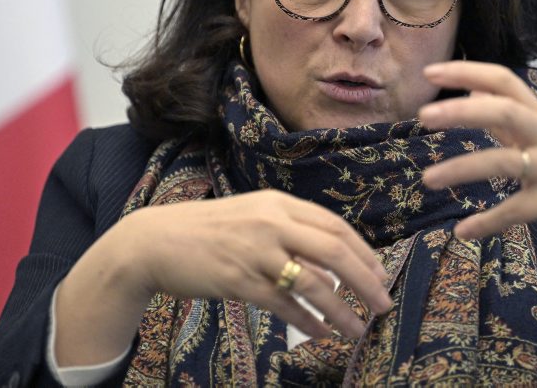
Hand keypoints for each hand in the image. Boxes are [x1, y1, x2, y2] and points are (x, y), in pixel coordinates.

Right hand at [124, 190, 391, 337]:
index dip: (363, 252)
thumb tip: (330, 262)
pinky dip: (308, 322)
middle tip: (383, 303)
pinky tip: (322, 333)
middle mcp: (271, 223)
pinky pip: (284, 304)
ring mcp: (255, 251)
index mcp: (278, 204)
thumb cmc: (206, 231)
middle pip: (335, 251)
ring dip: (342, 310)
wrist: (153, 241)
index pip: (334, 226)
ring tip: (357, 329)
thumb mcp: (251, 217)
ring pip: (314, 283)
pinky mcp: (238, 280)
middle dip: (366, 280)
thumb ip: (288, 233)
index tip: (380, 274)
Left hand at [417, 60, 536, 257]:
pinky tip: (463, 230)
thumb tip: (472, 88)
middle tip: (424, 114)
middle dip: (463, 110)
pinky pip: (516, 210)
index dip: (468, 71)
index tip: (431, 71)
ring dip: (462, 168)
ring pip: (504, 161)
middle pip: (505, 110)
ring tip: (428, 179)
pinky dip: (488, 221)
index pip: (504, 81)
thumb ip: (508, 117)